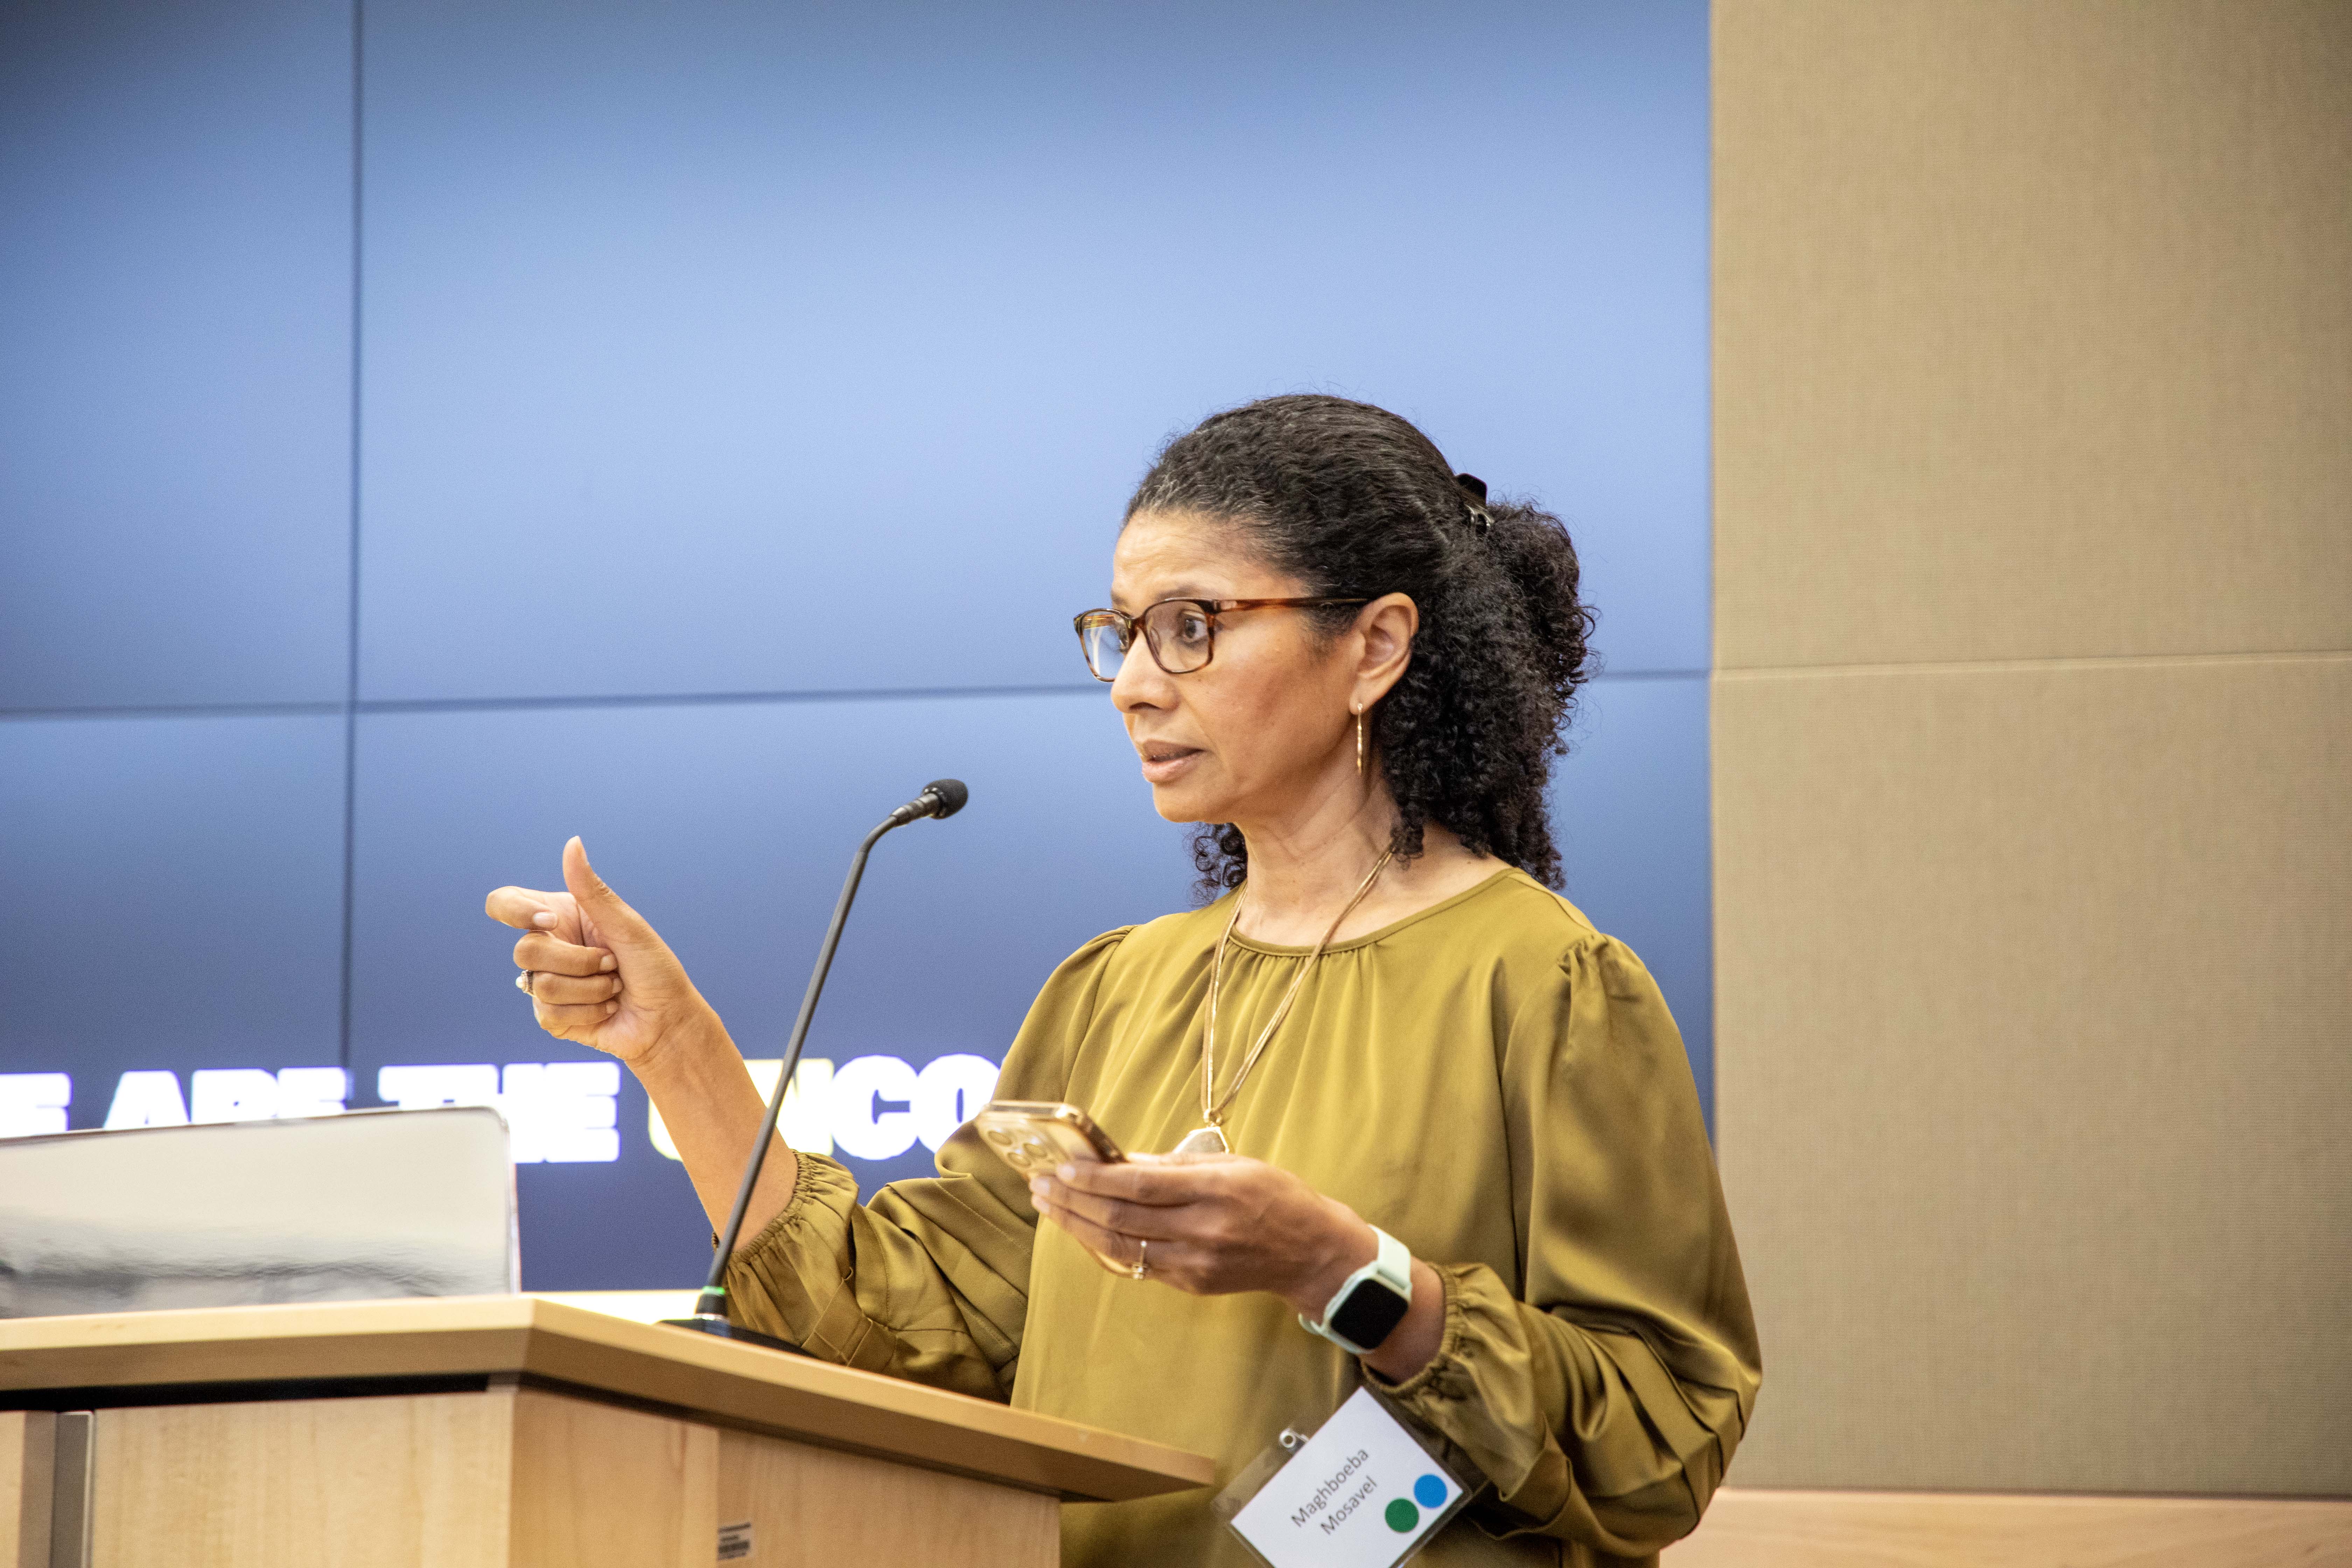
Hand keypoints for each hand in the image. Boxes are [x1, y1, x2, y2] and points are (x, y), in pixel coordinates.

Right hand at [484, 837, 711, 1067]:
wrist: (667, 1018)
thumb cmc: (653, 967)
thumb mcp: (626, 925)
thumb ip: (592, 889)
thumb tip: (573, 842)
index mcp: (560, 916)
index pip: (505, 903)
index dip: (516, 911)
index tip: (549, 921)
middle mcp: (548, 947)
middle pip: (525, 950)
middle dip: (579, 962)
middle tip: (612, 963)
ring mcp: (546, 984)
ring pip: (540, 985)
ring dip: (590, 989)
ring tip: (614, 987)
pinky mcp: (551, 1016)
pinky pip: (549, 1013)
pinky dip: (589, 1011)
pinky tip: (606, 1009)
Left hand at [1028, 1152, 1372, 1317]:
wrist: (1310, 1252)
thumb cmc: (1274, 1196)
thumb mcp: (1232, 1164)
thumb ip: (1175, 1164)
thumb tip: (1120, 1159)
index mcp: (1215, 1191)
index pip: (1140, 1184)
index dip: (1095, 1177)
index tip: (1062, 1166)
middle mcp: (1202, 1230)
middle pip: (1121, 1216)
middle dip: (1073, 1200)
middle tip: (1041, 1184)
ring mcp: (1194, 1263)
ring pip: (1119, 1246)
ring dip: (1077, 1225)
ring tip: (1048, 1206)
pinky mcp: (1190, 1283)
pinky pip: (1135, 1265)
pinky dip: (1103, 1246)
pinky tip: (1082, 1229)